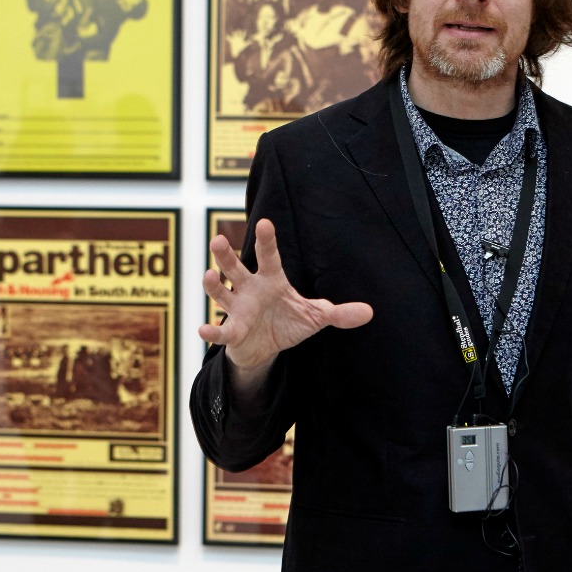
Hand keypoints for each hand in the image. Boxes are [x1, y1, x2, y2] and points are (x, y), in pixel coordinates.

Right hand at [197, 218, 372, 376]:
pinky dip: (211, 331)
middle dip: (225, 255)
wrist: (265, 348)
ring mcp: (238, 309)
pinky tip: (203, 330)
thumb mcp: (315, 317)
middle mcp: (249, 290)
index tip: (264, 222)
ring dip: (213, 285)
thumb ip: (338, 313)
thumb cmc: (287, 323)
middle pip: (235, 268)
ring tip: (209, 275)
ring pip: (221, 293)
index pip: (269, 258)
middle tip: (217, 240)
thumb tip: (369, 312)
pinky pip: (221, 331)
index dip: (266, 241)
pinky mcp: (232, 332)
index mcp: (271, 281)